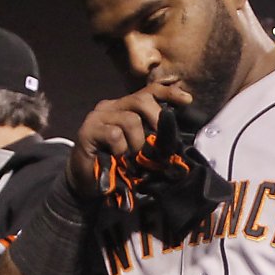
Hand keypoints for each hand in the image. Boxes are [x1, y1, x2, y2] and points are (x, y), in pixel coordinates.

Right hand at [69, 85, 194, 194]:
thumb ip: (153, 139)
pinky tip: (118, 158)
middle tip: (158, 143)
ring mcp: (98, 116)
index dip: (169, 93)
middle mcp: (111, 107)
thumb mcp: (140, 150)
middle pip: (141, 99)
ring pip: (130, 119)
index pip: (148, 91)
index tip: (188, 101)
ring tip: (133, 158)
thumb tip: (176, 138)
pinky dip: (122, 149)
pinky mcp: (88, 130)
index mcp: (125, 108)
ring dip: (138, 143)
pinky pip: (114, 134)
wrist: (87, 183)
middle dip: (157, 120)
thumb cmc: (116, 166)